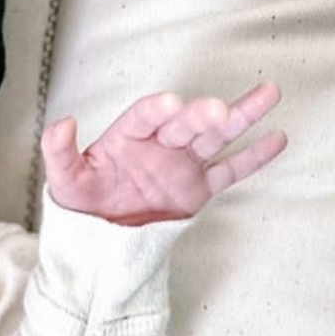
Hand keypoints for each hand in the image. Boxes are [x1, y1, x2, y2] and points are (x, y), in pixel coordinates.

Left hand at [42, 81, 286, 224]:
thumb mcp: (64, 180)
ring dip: (239, 117)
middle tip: (215, 110)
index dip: (157, 110)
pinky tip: (275, 139)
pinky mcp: (197, 188)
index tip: (170, 104)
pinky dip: (252, 157)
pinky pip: (228, 171)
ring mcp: (181, 164)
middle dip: (199, 116)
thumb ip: (59, 152)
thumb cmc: (81, 203)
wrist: (97, 240)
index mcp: (127, 137)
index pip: (143, 117)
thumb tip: (61, 124)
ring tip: (267, 94)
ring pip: (214, 137)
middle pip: (183, 124)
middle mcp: (159, 144)